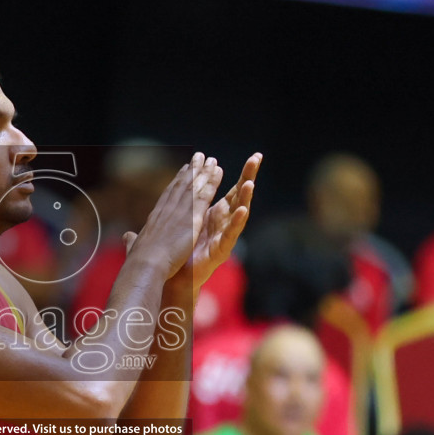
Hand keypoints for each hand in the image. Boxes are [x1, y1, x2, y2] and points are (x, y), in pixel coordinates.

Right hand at [126, 153, 224, 278]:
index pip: (168, 195)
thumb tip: (127, 236)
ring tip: (211, 159)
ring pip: (194, 186)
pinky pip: (204, 196)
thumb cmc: (138, 262)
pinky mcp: (192, 218)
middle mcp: (167, 210)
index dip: (176, 182)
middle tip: (199, 156)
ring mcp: (180, 212)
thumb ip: (132, 240)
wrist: (145, 265)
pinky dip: (212, 182)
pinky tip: (218, 171)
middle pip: (181, 185)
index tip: (183, 170)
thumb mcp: (135, 248)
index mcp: (156, 218)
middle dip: (191, 170)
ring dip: (203, 171)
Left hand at [184, 153, 258, 290]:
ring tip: (250, 183)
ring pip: (239, 214)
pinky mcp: (221, 251)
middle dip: (249, 177)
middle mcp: (224, 223)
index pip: (233, 189)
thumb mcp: (187, 221)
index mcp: (217, 214)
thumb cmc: (182, 251)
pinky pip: (230, 234)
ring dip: (245, 198)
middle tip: (257, 159)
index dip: (244, 173)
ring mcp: (225, 237)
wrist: (176, 278)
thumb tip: (195, 177)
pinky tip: (242, 210)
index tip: (256, 156)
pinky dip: (236, 222)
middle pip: (240, 196)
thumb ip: (193, 203)